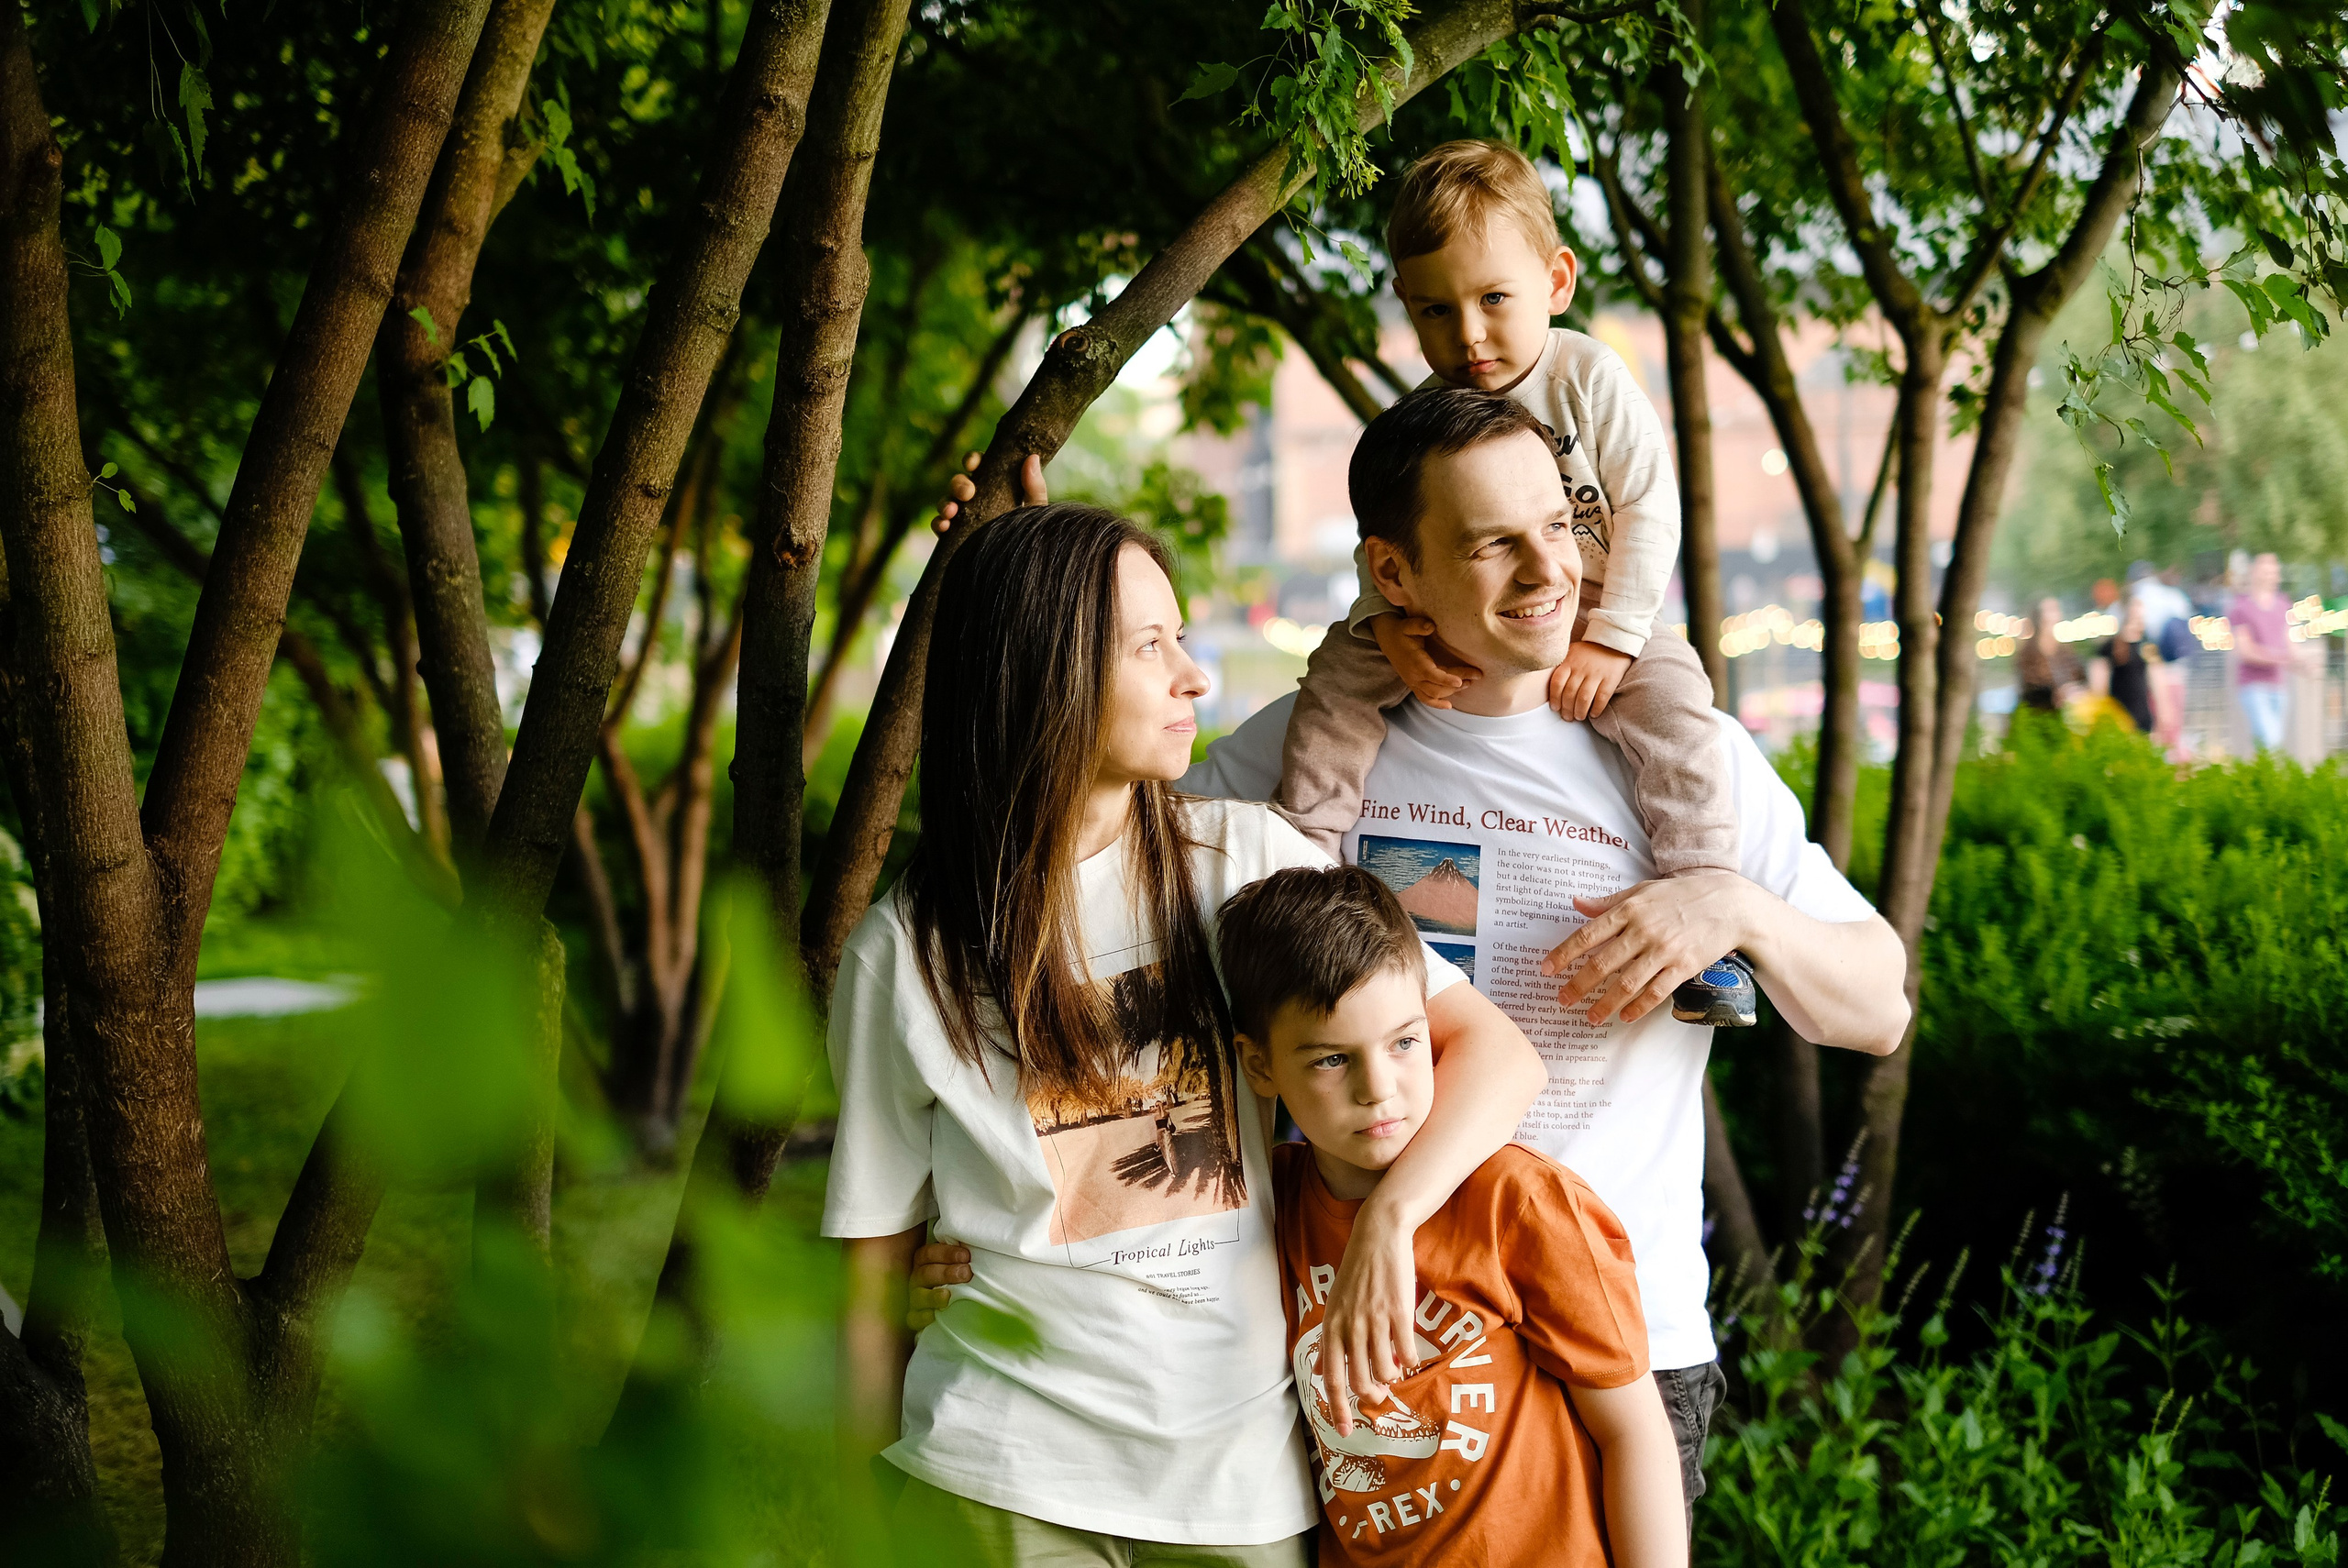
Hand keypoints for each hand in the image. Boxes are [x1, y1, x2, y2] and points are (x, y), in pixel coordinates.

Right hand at [905, 1238, 970, 1330]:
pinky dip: (923, 1317)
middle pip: (926, 1273)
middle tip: (966, 1273)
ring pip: (919, 1296)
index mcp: (923, 1262)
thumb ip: (960, 1257)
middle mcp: (916, 1279)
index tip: (966, 1256)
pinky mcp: (914, 1318)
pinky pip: (914, 1318)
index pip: (929, 1253)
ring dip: (933, 1296)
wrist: (938, 1305)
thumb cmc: (952, 1279)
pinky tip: (934, 1315)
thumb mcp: (954, 1263)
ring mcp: (914, 1299)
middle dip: (946, 1273)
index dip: (947, 1253)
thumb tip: (975, 1246)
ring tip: (947, 1296)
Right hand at [932, 451, 1047, 535]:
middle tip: (967, 493)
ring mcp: (964, 518)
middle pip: (959, 482)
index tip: (972, 464)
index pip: (979, 465)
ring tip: (951, 512)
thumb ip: (1034, 487)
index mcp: (994, 486)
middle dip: (958, 484)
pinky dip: (937, 523)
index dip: (972, 460)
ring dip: (945, 503)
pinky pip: (939, 525)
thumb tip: (1032, 457)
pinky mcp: (955, 537)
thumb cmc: (1032, 535)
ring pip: (946, 502)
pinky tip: (943, 526)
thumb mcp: (1035, 511)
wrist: (1024, 569)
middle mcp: (976, 500)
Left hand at [1316, 1202, 1419, 1436]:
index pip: (1331, 1379)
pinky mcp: (1399, 1313)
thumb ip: (1329, 1340)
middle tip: (1380, 1395)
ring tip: (1393, 1371)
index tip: (1343, 1432)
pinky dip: (1409, 1363)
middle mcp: (1350, 1327)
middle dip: (1371, 1396)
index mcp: (1331, 1327)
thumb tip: (1321, 1369)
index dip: (1338, 1409)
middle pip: (1359, 1381)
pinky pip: (1406, 1354)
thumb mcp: (1334, 1306)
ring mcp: (1375, 1320)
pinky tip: (1409, 1356)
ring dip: (1390, 1379)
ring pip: (1383, 1371)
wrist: (1378, 1237)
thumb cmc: (1356, 1274)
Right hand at [1369, 613, 1480, 706]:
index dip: (1446, 679)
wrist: (1387, 639)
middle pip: (1438, 686)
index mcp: (1414, 662)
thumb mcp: (1407, 625)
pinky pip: (1425, 699)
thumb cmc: (1400, 631)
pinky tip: (1449, 706)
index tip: (1461, 681)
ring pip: (1434, 694)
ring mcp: (1413, 683)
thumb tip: (1431, 626)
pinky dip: (1437, 704)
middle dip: (1458, 683)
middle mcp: (1413, 676)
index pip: (1431, 674)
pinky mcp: (1414, 685)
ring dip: (1452, 692)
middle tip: (1476, 675)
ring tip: (1470, 683)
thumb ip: (1418, 625)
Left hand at [1539, 872, 1755, 1024]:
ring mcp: (1663, 950)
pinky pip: (1656, 992)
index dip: (1563, 954)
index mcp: (1629, 910)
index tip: (1546, 970)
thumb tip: (1576, 903)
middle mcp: (1643, 931)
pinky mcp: (1683, 966)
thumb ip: (1608, 902)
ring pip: (1626, 983)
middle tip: (1562, 1000)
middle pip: (1602, 964)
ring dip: (1605, 1004)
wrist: (1729, 904)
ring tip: (1590, 1018)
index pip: (1587, 935)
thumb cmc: (1681, 895)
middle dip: (1578, 986)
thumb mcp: (1642, 890)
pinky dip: (1638, 1007)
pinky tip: (1625, 1017)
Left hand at [1548, 641, 1632, 720]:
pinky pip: (1602, 697)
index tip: (1555, 708)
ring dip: (1580, 711)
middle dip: (1567, 709)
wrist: (1613, 642)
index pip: (1557, 683)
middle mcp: (1581, 668)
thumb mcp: (1571, 652)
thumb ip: (1562, 666)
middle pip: (1570, 693)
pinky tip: (1593, 714)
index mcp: (1569, 661)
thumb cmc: (1589, 651)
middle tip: (1567, 717)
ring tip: (1579, 717)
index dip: (1555, 698)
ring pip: (1584, 698)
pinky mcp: (1611, 678)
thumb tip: (1552, 687)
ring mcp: (1596, 673)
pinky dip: (1597, 708)